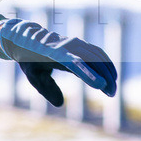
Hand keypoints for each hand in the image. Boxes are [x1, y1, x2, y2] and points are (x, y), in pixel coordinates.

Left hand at [0, 19, 117, 106]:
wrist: (28, 38)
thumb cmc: (29, 59)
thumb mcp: (33, 76)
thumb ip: (46, 89)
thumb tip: (60, 103)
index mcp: (55, 52)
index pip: (74, 63)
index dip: (88, 73)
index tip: (100, 85)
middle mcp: (68, 45)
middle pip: (92, 60)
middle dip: (104, 76)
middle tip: (111, 94)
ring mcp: (76, 43)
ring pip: (98, 56)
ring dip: (108, 71)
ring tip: (111, 90)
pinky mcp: (80, 44)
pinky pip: (98, 53)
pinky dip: (106, 64)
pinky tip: (111, 77)